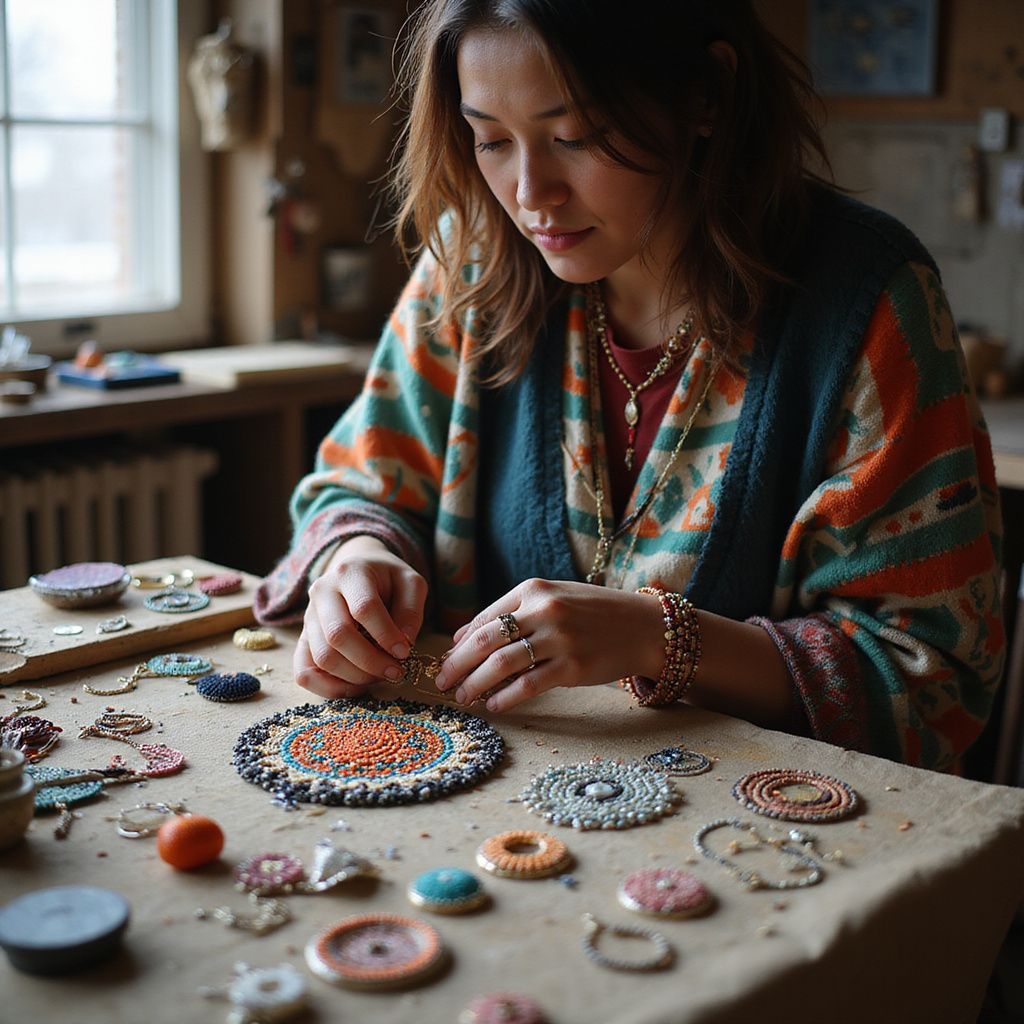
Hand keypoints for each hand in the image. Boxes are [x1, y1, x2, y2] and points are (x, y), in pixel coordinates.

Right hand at [294, 536, 428, 698]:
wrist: (357, 570)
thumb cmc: (387, 579)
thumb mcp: (410, 583)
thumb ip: (411, 610)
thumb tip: (405, 643)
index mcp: (350, 574)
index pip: (364, 608)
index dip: (386, 635)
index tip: (405, 652)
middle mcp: (322, 593)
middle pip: (338, 636)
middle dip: (370, 661)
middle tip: (395, 672)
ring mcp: (308, 618)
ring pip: (322, 657)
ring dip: (355, 676)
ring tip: (379, 676)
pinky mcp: (303, 640)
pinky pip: (304, 672)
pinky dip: (329, 688)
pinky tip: (356, 686)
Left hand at [433, 578, 664, 711]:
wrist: (642, 626)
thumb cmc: (592, 614)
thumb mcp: (553, 599)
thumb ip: (511, 613)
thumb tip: (463, 638)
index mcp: (533, 590)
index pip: (484, 619)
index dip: (459, 644)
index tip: (445, 661)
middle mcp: (543, 610)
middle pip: (484, 641)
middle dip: (457, 665)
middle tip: (441, 683)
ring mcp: (559, 638)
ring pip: (501, 665)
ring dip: (475, 684)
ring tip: (463, 697)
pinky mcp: (572, 666)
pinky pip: (528, 685)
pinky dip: (505, 697)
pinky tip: (494, 705)